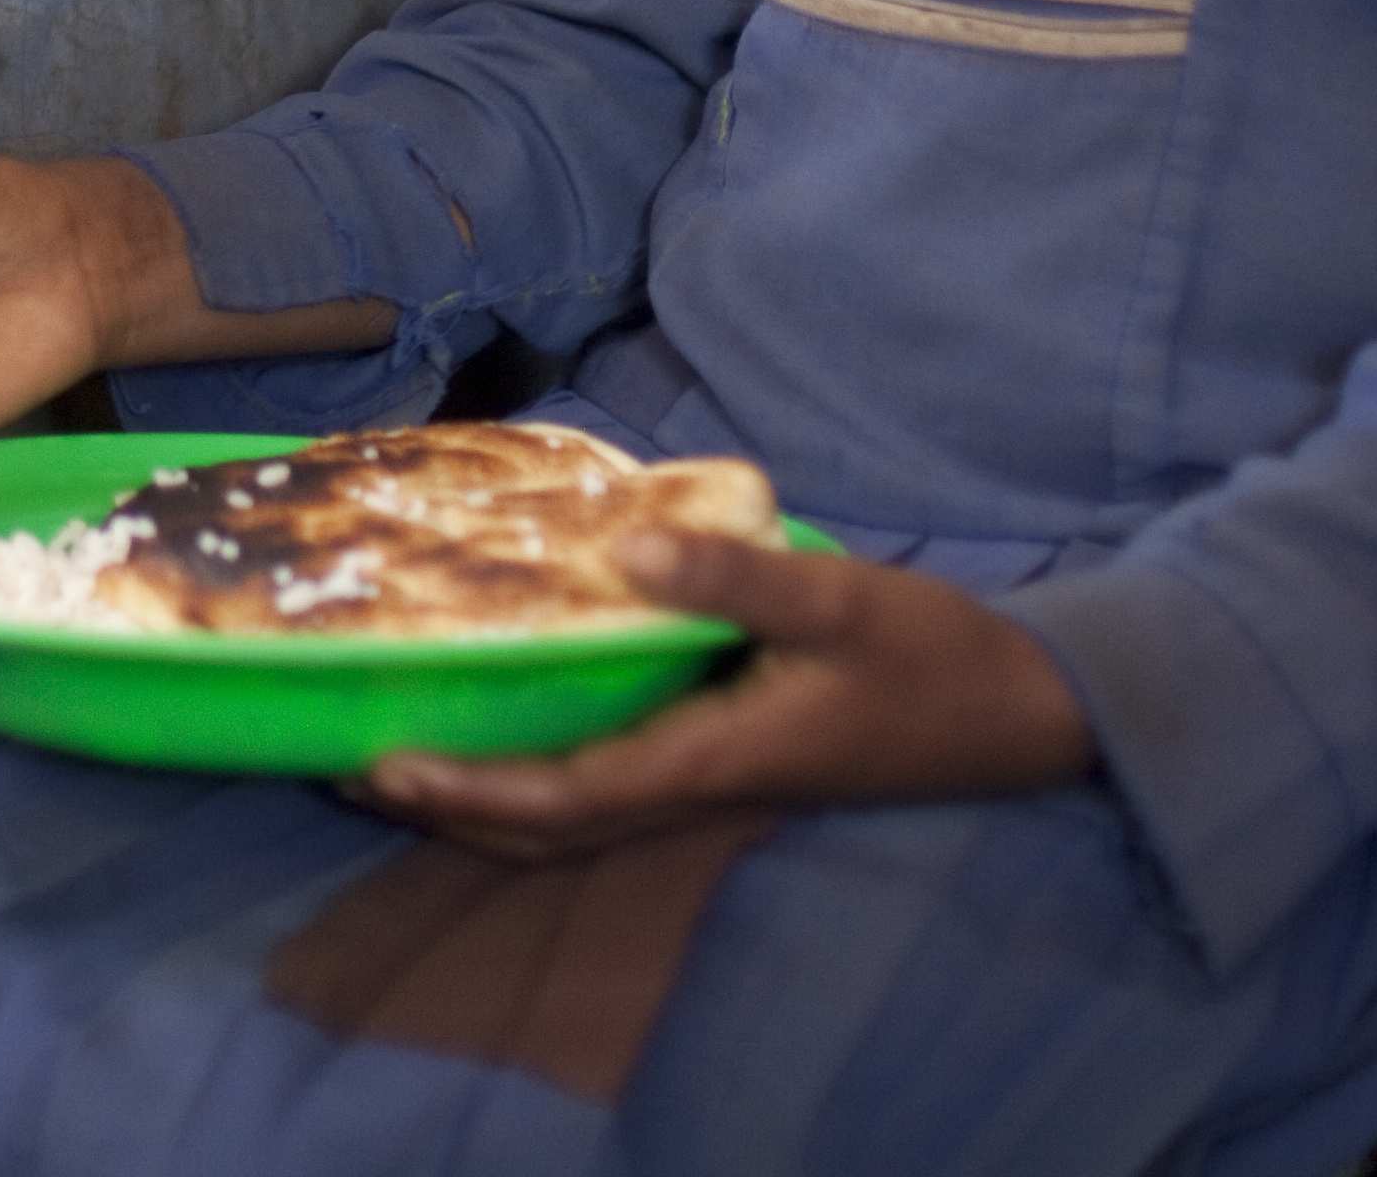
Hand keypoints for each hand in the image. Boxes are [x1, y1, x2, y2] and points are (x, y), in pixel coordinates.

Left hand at [360, 537, 1097, 854]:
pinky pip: (615, 781)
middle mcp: (700, 786)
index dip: (468, 792)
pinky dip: (546, 770)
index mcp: (713, 758)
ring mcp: (714, 779)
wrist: (1022, 712)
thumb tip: (627, 547)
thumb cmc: (932, 655)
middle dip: (450, 809)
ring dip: (488, 797)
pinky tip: (518, 716)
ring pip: (578, 813)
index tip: (383, 768)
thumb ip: (734, 574)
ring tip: (405, 753)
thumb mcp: (838, 596)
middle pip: (549, 829)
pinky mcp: (730, 757)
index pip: (565, 797)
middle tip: (354, 767)